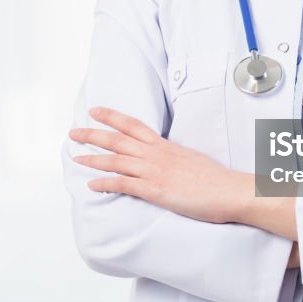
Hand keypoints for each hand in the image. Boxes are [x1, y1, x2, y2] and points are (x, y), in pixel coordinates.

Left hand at [69, 106, 247, 223]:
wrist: (229, 190)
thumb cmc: (216, 179)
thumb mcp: (192, 160)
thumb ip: (174, 158)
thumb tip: (167, 161)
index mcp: (165, 146)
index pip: (134, 125)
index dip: (112, 116)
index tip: (96, 111)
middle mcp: (156, 155)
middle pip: (118, 139)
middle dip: (93, 134)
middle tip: (74, 131)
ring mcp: (154, 171)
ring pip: (116, 160)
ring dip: (92, 158)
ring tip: (75, 156)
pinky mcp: (154, 190)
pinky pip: (123, 184)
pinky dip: (105, 183)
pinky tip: (92, 185)